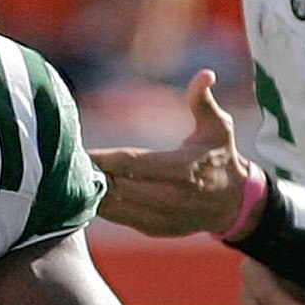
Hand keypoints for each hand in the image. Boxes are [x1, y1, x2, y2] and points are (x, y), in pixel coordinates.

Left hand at [91, 71, 256, 238]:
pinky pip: (121, 219)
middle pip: (119, 186)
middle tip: (70, 164)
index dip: (104, 158)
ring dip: (95, 193)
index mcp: (183, 169)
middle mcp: (172, 197)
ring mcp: (164, 218)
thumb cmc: (220, 156)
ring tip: (76, 179)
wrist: (234, 203)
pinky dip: (104, 207)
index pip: (132, 163)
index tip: (82, 151)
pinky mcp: (156, 230)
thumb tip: (205, 74)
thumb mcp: (219, 127)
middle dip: (95, 176)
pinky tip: (92, 193)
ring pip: (116, 207)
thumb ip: (203, 102)